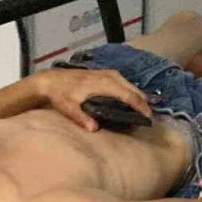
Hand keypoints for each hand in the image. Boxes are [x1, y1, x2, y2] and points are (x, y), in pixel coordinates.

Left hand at [31, 68, 151, 130]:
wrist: (51, 80)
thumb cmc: (60, 94)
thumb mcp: (67, 107)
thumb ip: (80, 117)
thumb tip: (93, 129)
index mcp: (102, 84)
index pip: (127, 95)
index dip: (139, 105)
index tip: (148, 117)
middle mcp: (108, 76)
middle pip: (132, 88)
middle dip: (143, 101)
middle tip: (150, 116)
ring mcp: (107, 73)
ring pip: (129, 83)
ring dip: (138, 95)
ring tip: (145, 108)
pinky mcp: (105, 73)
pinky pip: (124, 81)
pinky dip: (131, 89)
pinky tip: (133, 98)